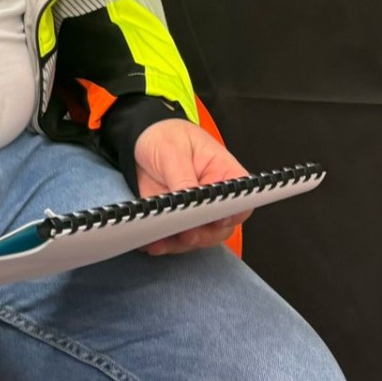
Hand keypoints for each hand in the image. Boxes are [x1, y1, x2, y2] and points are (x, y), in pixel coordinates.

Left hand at [133, 119, 250, 256]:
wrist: (140, 142)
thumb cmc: (166, 136)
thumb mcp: (173, 150)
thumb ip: (183, 178)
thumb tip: (189, 204)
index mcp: (225, 173)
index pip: (242, 199)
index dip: (235, 213)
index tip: (219, 220)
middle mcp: (215, 197)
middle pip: (222, 227)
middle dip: (203, 235)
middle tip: (185, 234)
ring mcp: (196, 212)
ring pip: (199, 238)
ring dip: (181, 244)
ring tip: (160, 240)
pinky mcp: (176, 221)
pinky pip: (176, 240)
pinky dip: (164, 244)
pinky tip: (151, 243)